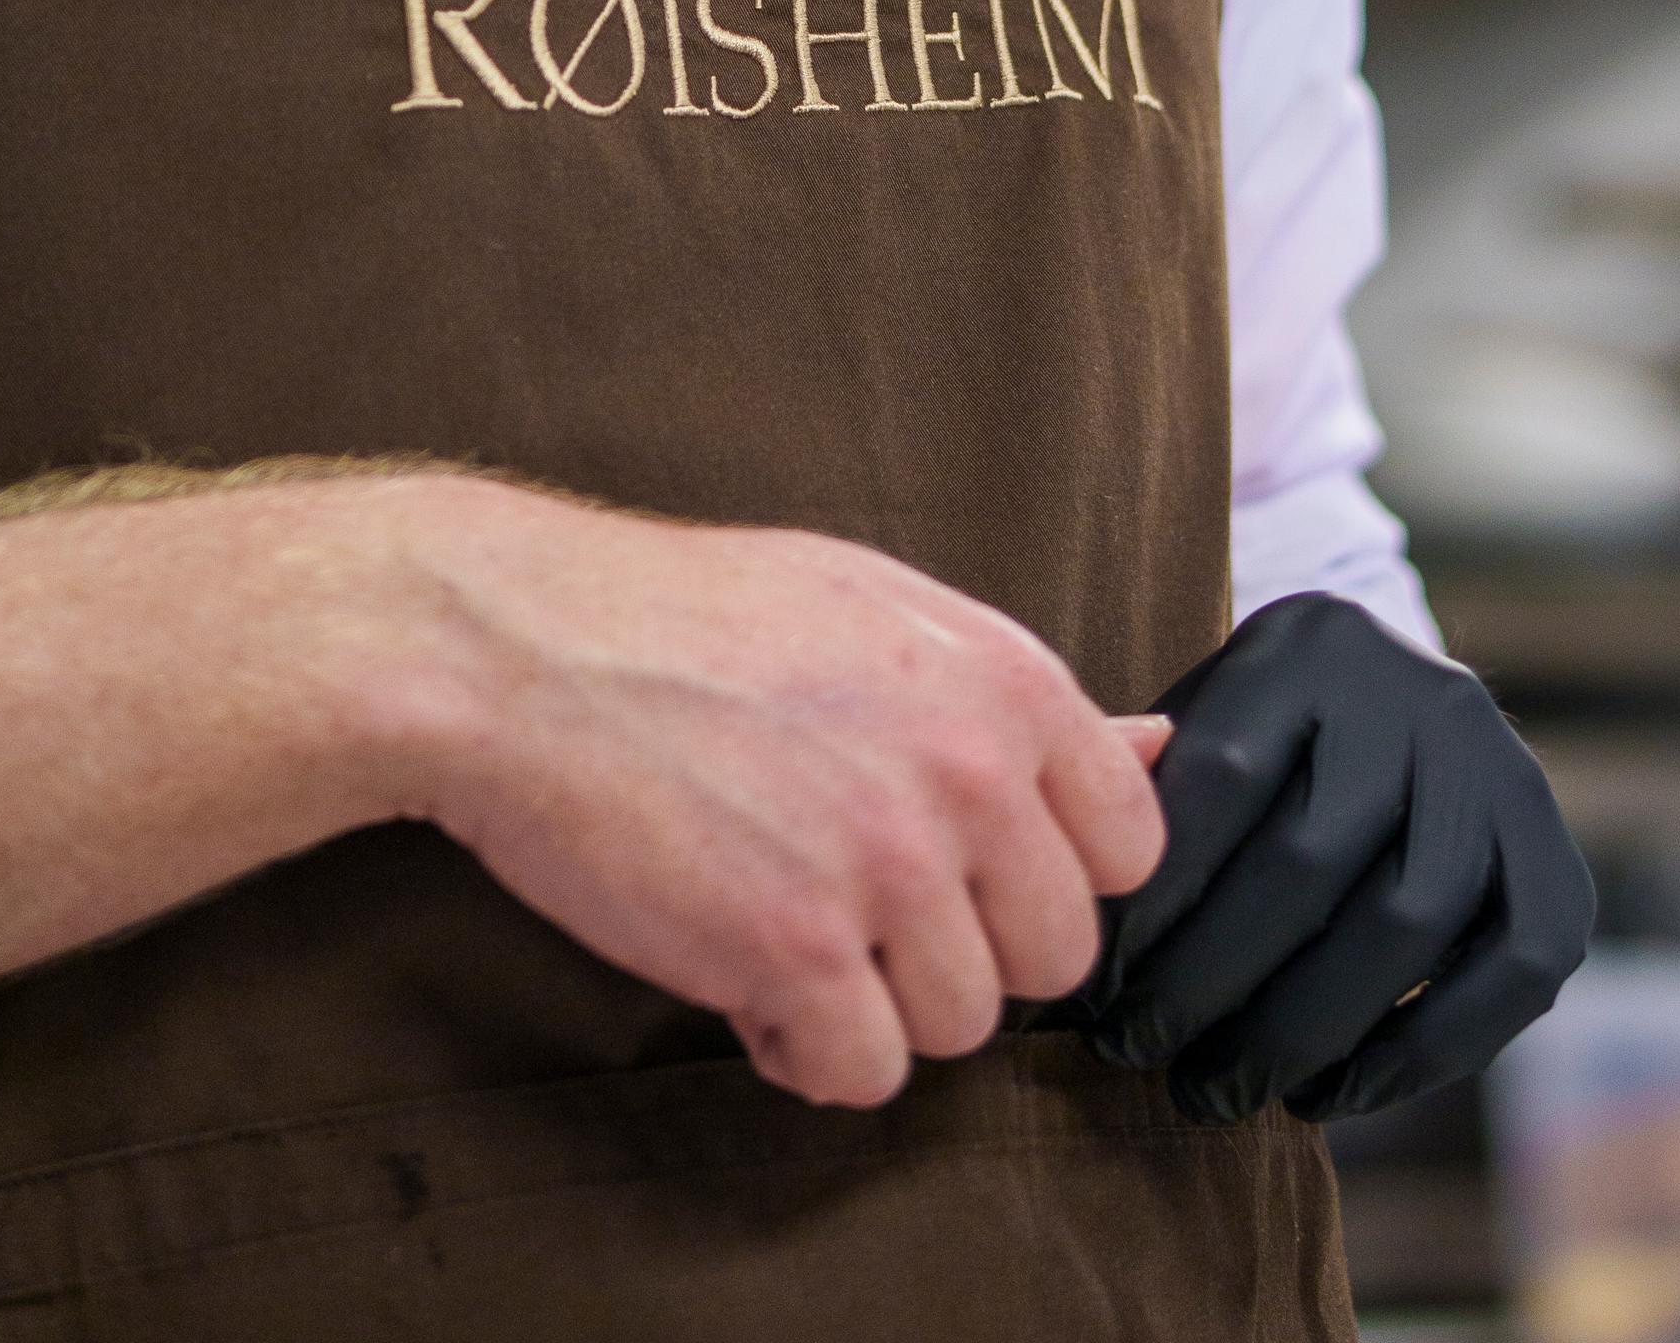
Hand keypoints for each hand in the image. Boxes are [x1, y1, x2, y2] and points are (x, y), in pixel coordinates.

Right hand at [392, 482, 1167, 1112]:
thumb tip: (1158, 749)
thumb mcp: (875, 606)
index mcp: (1005, 679)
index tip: (957, 861)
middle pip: (1052, 958)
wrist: (521, 644)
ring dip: (870, 998)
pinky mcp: (798, 950)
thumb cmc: (690, 618)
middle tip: (851, 892)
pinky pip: (862, 1073)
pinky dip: (800, 1048)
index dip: (1038, 872)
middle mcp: (970, 771)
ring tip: (778, 914)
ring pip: (959, 1025)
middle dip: (958, 947)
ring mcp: (888, 864)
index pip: (1126, 847)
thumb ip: (1015, 696)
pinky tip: (741, 973)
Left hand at [1080, 591, 1591, 1121]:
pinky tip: (1326, 1098)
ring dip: (1299, 1030)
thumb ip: (1143, 791)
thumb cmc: (1262, 747)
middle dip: (1210, 978)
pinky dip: (1412, 1054)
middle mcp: (1423, 694)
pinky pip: (1503, 979)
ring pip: (1403, 923)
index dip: (1154, 894)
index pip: (1222, 775)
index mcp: (1312, 642)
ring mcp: (1506, 776)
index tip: (1093, 982)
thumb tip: (1073, 900)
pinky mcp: (1562, 867)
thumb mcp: (1197, 727)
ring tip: (1214, 1092)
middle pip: (1310, 858)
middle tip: (1138, 1051)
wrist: (1403, 722)